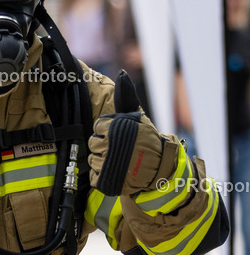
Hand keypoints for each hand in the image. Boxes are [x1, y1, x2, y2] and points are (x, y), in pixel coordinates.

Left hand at [88, 70, 172, 195]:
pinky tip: (116, 172)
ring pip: (93, 160)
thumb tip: (122, 74)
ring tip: (120, 161)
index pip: (97, 127)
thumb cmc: (148, 141)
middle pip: (93, 143)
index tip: (119, 137)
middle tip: (121, 150)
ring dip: (103, 162)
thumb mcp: (137, 117)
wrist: (162, 169)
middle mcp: (110, 144)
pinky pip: (94, 176)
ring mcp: (108, 163)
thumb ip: (126, 96)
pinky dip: (102, 176)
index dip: (107, 132)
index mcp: (116, 126)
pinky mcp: (106, 180)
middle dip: (104, 146)